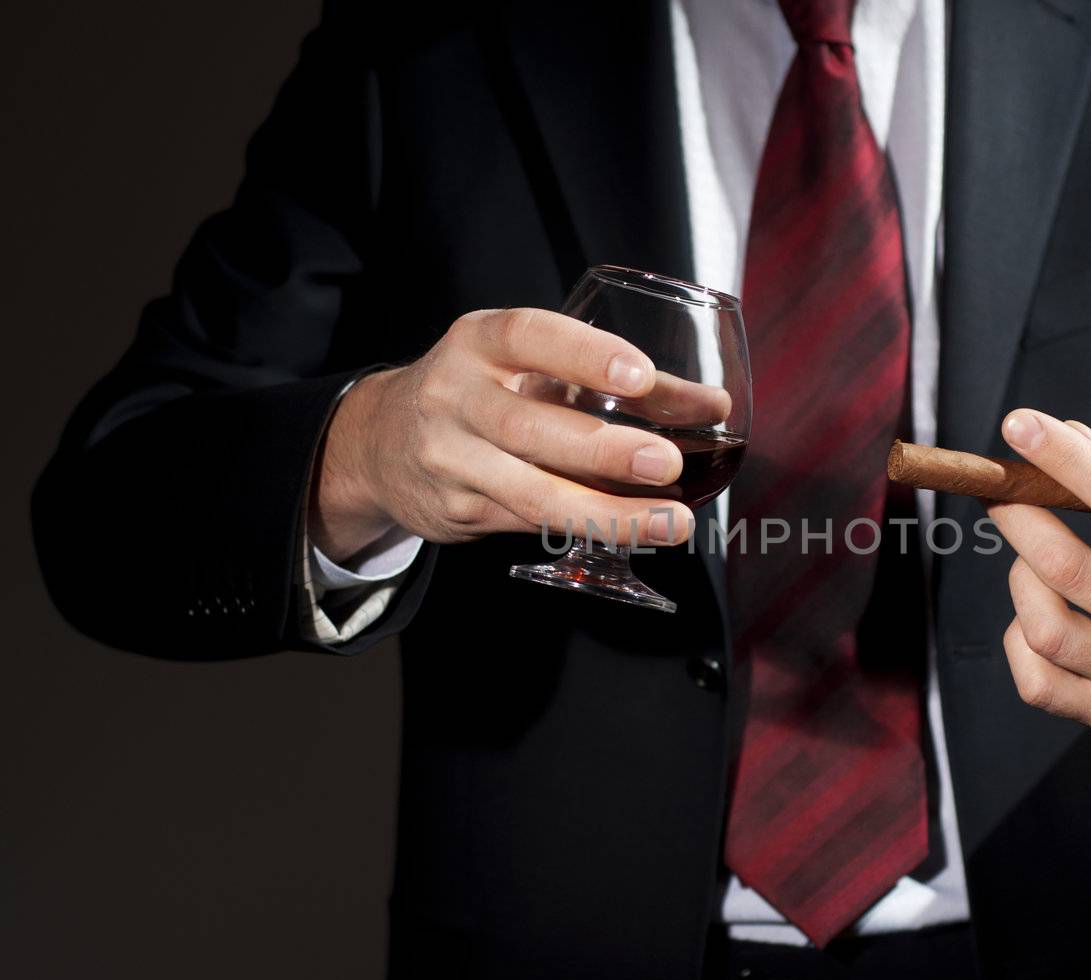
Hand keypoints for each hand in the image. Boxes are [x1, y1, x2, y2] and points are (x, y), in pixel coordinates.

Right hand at [309, 308, 694, 560]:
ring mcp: (451, 460)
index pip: (528, 336)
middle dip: (605, 449)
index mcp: (477, 343)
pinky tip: (635, 532)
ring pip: (533, 494)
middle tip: (670, 461)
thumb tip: (713, 406)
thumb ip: (613, 379)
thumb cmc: (481, 391)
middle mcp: (455, 397)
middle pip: (530, 428)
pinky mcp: (459, 511)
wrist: (378, 443)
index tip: (640, 374)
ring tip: (672, 521)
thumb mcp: (527, 365)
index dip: (584, 354)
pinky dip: (587, 529)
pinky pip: (530, 524)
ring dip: (610, 513)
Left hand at [990, 408, 1090, 731]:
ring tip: (1033, 562)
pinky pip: (1035, 679)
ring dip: (1021, 579)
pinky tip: (1040, 615)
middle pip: (1065, 566)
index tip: (1019, 424)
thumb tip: (1062, 433)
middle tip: (1000, 489)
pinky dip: (1021, 639)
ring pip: (1042, 626)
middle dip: (1017, 514)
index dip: (1065, 458)